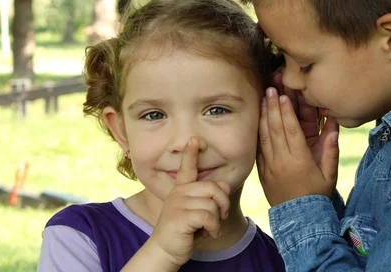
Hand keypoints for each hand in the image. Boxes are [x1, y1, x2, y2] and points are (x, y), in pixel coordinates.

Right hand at [148, 137, 230, 267]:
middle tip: (221, 217)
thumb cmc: (185, 230)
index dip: (191, 153)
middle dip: (223, 205)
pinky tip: (207, 234)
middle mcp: (178, 192)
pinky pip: (209, 217)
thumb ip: (210, 198)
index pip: (187, 167)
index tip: (194, 139)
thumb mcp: (199, 211)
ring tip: (209, 228)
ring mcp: (178, 203)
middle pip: (213, 188)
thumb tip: (224, 187)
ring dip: (217, 221)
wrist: (166, 250)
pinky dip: (213, 228)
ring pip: (213, 205)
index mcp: (182, 189)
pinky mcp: (180, 217)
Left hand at [257, 87, 339, 206]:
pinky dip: (257, 133)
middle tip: (269, 89)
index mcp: (299, 161)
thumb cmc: (318, 196)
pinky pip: (258, 149)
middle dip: (272, 107)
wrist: (300, 220)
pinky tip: (258, 120)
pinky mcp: (262, 172)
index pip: (290, 130)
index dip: (286, 111)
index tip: (283, 96)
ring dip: (263, 116)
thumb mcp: (329, 174)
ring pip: (264, 137)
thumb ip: (331, 150)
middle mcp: (281, 162)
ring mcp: (269, 167)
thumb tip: (334, 126)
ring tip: (262, 100)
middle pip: (275, 129)